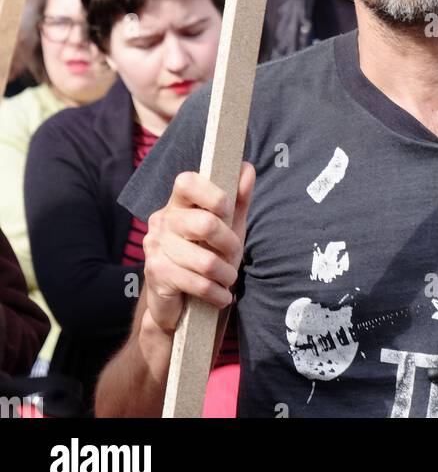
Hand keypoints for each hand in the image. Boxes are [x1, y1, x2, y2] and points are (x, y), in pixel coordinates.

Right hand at [142, 162, 255, 334]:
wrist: (178, 303)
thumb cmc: (205, 256)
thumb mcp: (226, 227)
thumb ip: (237, 199)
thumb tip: (247, 168)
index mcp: (177, 203)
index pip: (187, 182)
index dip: (212, 194)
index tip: (227, 210)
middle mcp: (162, 221)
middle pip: (205, 223)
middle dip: (229, 244)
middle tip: (234, 255)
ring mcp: (156, 247)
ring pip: (205, 260)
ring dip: (226, 274)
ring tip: (228, 279)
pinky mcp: (156, 273)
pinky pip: (197, 283)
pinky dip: (217, 293)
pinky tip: (221, 296)